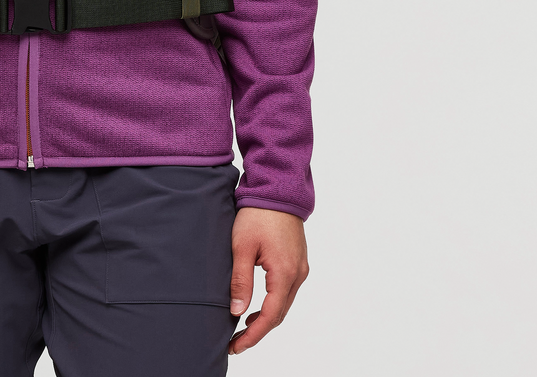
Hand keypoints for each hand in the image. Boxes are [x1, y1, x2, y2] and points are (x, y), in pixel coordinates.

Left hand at [228, 207, 308, 355]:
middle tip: (236, 342)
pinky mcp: (298, 261)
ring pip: (284, 304)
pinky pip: (287, 291)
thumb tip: (237, 311)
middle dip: (258, 331)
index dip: (253, 335)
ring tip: (243, 327)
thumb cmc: (258, 214)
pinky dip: (273, 303)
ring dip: (266, 318)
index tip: (236, 346)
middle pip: (279, 314)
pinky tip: (257, 306)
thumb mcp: (241, 246)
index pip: (270, 316)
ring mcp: (300, 268)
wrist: (278, 190)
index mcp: (285, 273)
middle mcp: (298, 274)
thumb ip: (240, 280)